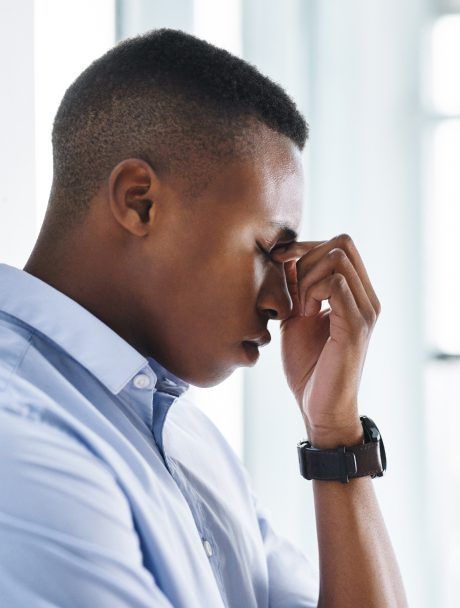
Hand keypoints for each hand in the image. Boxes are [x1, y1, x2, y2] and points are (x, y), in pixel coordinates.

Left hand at [271, 234, 380, 446]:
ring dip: (308, 276)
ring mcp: (365, 310)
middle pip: (342, 244)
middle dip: (307, 258)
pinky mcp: (356, 325)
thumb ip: (295, 288)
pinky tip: (304, 314)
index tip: (281, 263)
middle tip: (293, 291)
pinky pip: (335, 284)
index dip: (306, 247)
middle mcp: (367, 298)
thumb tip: (286, 256)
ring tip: (300, 306)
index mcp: (356, 294)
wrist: (319, 406)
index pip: (340, 245)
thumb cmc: (308, 365)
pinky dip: (311, 291)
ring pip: (338, 258)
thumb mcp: (296, 317)